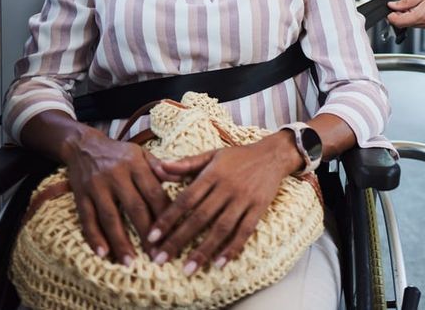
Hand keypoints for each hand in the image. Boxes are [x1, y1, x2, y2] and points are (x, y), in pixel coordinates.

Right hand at [61, 129, 170, 264]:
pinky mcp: (80, 195)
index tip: (173, 235)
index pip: (153, 193)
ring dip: (120, 241)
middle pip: (134, 208)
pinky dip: (94, 237)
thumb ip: (161, 168)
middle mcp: (116, 175)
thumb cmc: (120, 153)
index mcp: (135, 165)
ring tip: (130, 262)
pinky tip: (103, 253)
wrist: (83, 145)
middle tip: (156, 256)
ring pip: (110, 217)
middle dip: (146, 234)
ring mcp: (97, 186)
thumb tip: (180, 178)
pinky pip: (87, 218)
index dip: (163, 215)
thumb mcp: (141, 154)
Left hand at [145, 130, 302, 272]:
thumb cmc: (238, 157)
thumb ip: (186, 164)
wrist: (272, 155)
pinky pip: (245, 231)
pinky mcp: (259, 208)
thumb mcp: (211, 155)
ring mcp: (244, 199)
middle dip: (179, 239)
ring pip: (221, 228)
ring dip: (204, 250)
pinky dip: (233, 248)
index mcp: (212, 174)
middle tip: (161, 259)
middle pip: (200, 217)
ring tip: (188, 269)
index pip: (186, 199)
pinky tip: (219, 264)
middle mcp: (227, 187)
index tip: (152, 237)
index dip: (168, 219)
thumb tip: (158, 167)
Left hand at [386, 0, 424, 30]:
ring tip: (414, 4)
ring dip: (413, 17)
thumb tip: (394, 6)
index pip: (401, 22)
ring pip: (418, 24)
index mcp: (424, 15)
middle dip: (402, 17)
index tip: (389, 13)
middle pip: (409, 24)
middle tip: (398, 7)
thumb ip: (406, 2)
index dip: (392, 18)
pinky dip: (422, 18)